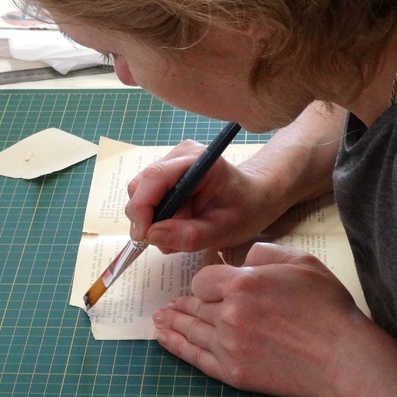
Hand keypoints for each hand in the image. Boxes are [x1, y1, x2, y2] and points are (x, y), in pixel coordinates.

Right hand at [125, 141, 280, 253]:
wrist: (256, 197)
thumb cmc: (246, 209)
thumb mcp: (223, 230)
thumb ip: (189, 235)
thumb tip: (152, 236)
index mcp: (197, 161)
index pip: (154, 178)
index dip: (142, 208)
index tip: (143, 237)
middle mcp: (179, 156)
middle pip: (140, 186)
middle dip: (146, 218)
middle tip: (166, 240)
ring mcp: (171, 163)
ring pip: (140, 194)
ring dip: (153, 220)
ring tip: (179, 231)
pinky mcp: (166, 175)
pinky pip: (148, 198)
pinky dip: (157, 217)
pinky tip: (179, 223)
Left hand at [151, 242, 368, 396]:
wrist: (343, 357)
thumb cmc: (327, 308)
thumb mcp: (300, 261)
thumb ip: (263, 253)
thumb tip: (241, 258)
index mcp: (241, 284)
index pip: (203, 280)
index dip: (207, 282)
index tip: (212, 286)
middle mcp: (228, 314)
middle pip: (194, 305)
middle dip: (183, 303)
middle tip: (168, 304)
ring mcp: (228, 346)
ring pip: (191, 330)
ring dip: (172, 323)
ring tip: (159, 318)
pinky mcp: (234, 374)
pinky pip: (196, 358)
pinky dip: (177, 347)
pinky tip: (165, 340)